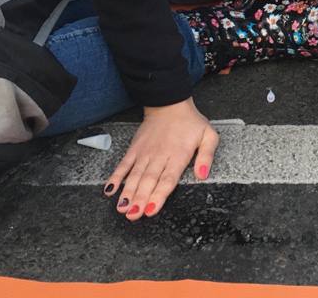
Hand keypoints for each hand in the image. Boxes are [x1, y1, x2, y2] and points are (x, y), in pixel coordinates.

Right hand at [103, 98, 219, 220]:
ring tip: (121, 207)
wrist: (169, 103)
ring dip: (127, 192)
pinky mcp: (135, 149)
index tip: (151, 209)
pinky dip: (116, 177)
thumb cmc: (190, 122)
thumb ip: (206, 156)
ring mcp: (145, 153)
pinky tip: (109, 190)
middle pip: (149, 180)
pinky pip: (123, 164)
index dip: (159, 195)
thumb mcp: (208, 135)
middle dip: (140, 199)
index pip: (168, 179)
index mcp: (178, 155)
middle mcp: (160, 156)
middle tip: (133, 214)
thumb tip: (203, 175)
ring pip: (135, 175)